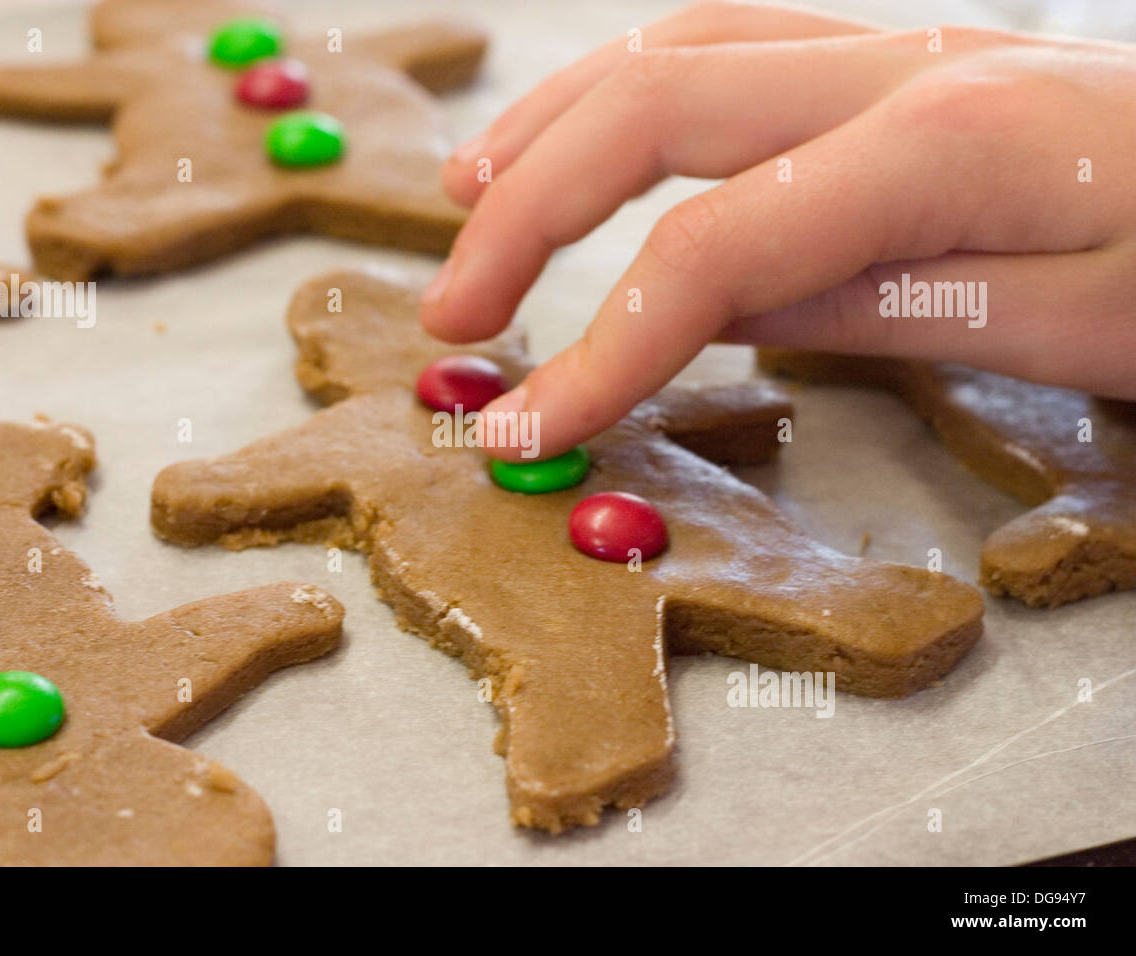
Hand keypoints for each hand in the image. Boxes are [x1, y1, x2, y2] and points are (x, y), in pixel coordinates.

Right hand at [420, 1, 1135, 459]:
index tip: (524, 428)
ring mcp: (896, 40)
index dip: (599, 344)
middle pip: (655, 112)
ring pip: (676, 47)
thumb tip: (721, 314)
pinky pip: (730, 34)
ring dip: (553, 123)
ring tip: (466, 192)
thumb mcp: (1074, 328)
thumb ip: (886, 308)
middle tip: (451, 312)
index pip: (714, 247)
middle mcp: (899, 65)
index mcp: (945, 146)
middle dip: (524, 215)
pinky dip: (631, 81)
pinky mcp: (898, 51)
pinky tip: (589, 123)